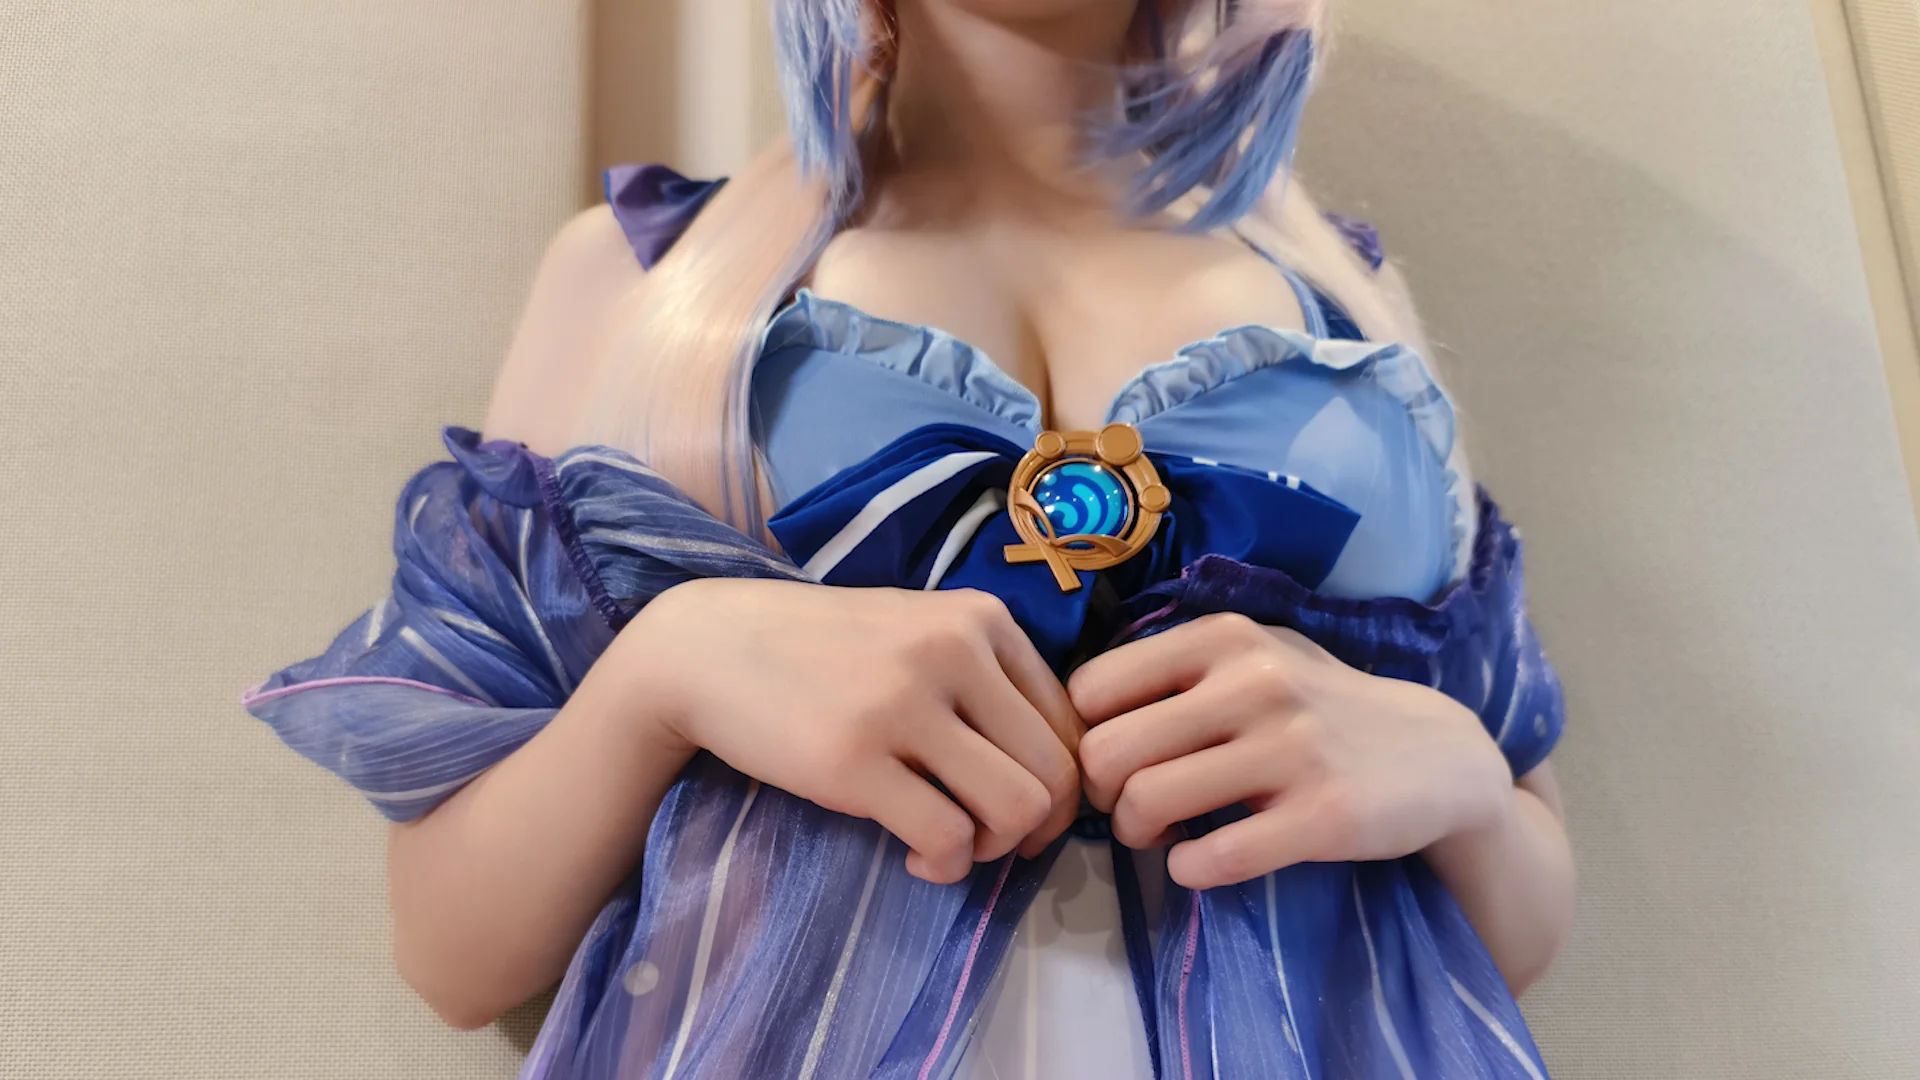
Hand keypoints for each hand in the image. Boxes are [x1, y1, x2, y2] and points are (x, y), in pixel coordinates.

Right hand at [628, 579, 1082, 884]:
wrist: (707, 646)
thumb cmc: (821, 649)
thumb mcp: (918, 632)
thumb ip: (986, 678)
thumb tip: (1054, 769)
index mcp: (981, 618)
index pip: (1069, 723)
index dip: (1060, 785)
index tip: (1019, 809)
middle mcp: (954, 650)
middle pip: (1056, 772)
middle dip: (1036, 827)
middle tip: (990, 841)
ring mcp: (903, 703)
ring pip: (1016, 807)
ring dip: (994, 849)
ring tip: (951, 846)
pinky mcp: (854, 760)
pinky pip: (947, 838)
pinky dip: (945, 865)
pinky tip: (914, 856)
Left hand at [1070, 613, 1512, 889]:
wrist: (1436, 756)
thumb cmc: (1316, 705)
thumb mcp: (1251, 656)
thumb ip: (1172, 670)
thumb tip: (1070, 711)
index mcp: (1224, 638)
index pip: (1091, 690)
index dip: (1084, 736)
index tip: (1114, 760)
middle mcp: (1255, 683)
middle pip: (1106, 752)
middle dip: (1101, 794)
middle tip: (1129, 807)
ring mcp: (1291, 749)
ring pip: (1147, 802)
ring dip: (1136, 834)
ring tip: (1162, 834)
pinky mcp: (1323, 817)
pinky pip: (1212, 857)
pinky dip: (1187, 869)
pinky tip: (1199, 862)